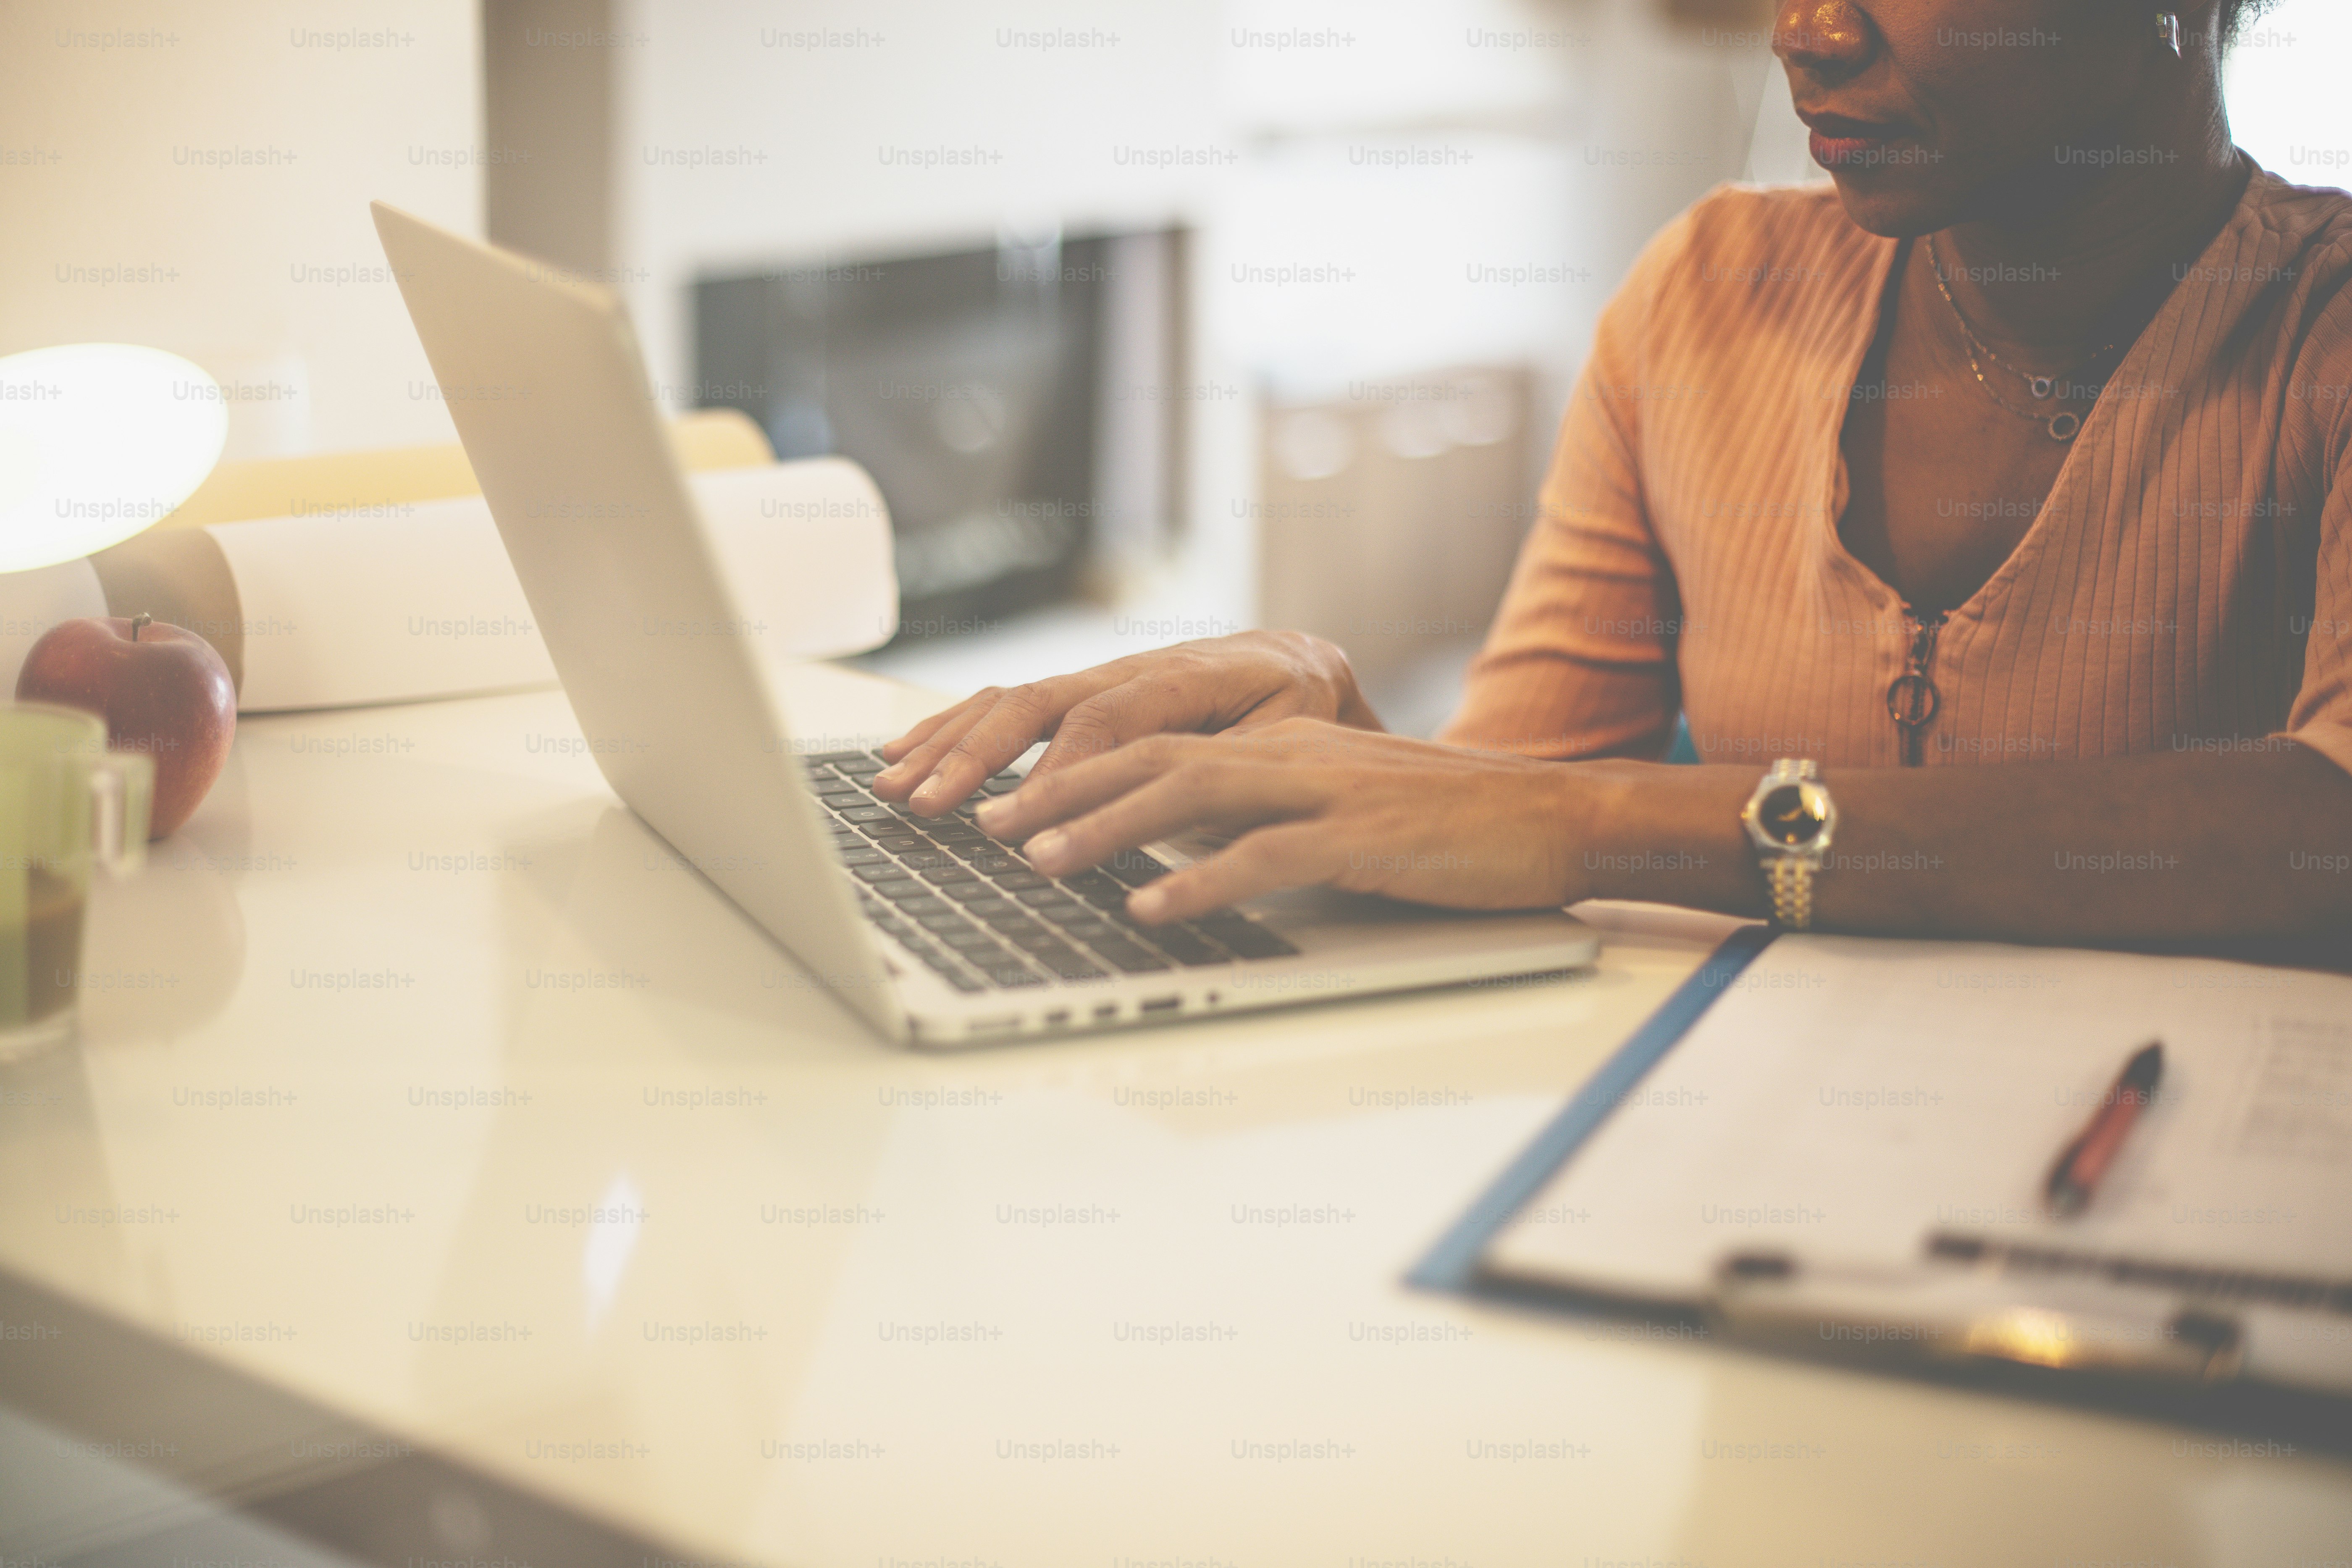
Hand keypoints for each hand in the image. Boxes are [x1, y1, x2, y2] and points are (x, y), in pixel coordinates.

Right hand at [871, 630, 1379, 813]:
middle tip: (926, 804)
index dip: (1057, 771)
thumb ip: (1235, 762)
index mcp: (1184, 675)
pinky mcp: (1078, 696)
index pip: (1107, 722)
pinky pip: (1006, 704)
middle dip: (974, 757)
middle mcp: (1126, 669)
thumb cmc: (1301, 710)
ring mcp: (1096, 679)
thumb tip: (1182, 803)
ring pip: (1009, 701)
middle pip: (1037, 705)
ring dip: (947, 744)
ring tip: (894, 784)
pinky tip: (907, 752)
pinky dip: (953, 728)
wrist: (1305, 669)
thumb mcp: (1292, 732)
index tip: (1014, 820)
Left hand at [970, 717, 1592, 923]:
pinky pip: (1267, 854)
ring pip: (1192, 793)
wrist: (1549, 817)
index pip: (1150, 743)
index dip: (1070, 770)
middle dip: (1061, 789)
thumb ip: (1256, 818)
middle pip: (1150, 756)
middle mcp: (1288, 751)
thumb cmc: (1440, 826)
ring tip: (1041, 861)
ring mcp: (1325, 789)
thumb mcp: (1330, 811)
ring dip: (1108, 828)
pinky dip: (1201, 880)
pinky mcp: (1363, 835)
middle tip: (987, 827)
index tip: (1002, 802)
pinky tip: (1151, 906)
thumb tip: (1169, 850)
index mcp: (1275, 743)